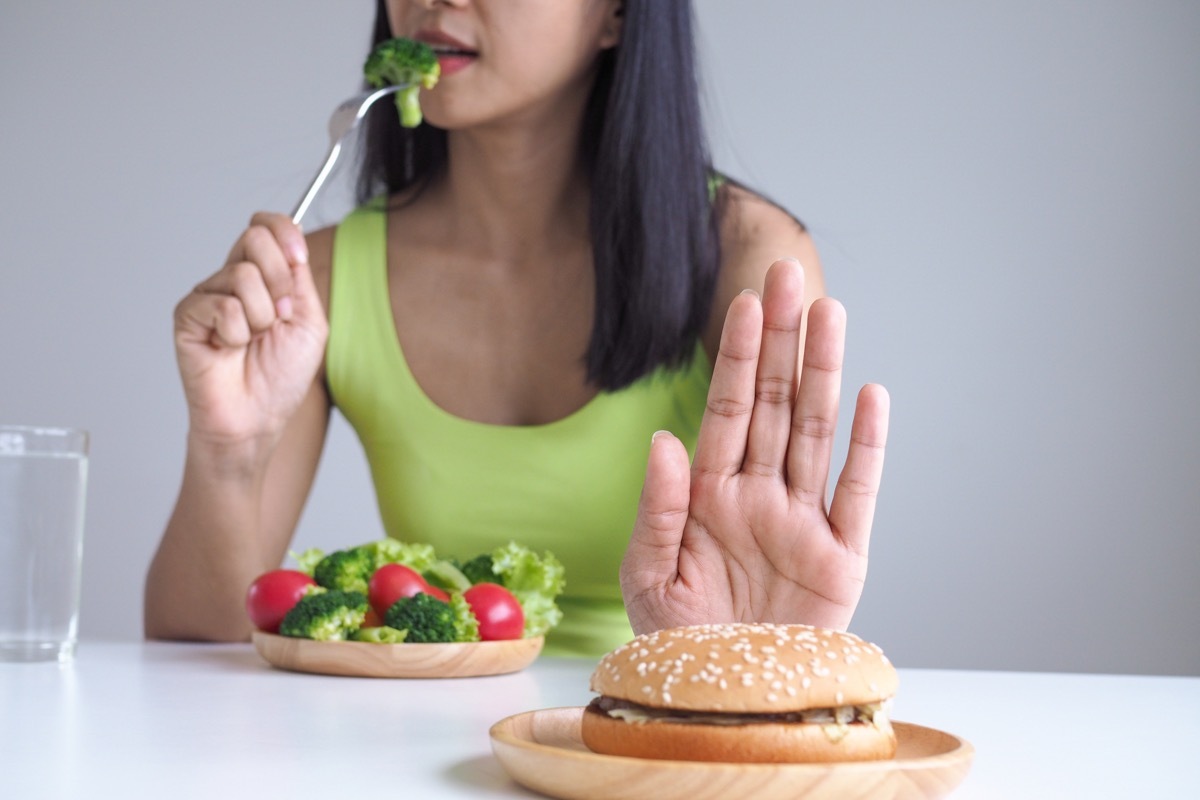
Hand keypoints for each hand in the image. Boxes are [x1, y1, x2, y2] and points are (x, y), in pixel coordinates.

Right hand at [173, 213, 327, 450]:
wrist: (257, 416)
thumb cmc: (282, 376)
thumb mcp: (310, 322)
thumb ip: (299, 279)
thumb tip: (289, 240)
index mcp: (264, 276)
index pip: (267, 226)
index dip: (284, 232)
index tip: (299, 258)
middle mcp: (233, 279)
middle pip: (254, 239)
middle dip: (279, 282)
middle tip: (278, 318)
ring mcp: (208, 295)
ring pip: (242, 276)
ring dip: (260, 317)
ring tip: (252, 342)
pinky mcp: (187, 315)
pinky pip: (222, 306)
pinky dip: (237, 333)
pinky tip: (229, 349)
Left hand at [621, 258, 889, 634]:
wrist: (726, 703)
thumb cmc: (678, 643)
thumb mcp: (649, 577)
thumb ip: (658, 508)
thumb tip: (665, 439)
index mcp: (710, 495)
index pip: (728, 411)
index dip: (738, 357)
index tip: (745, 302)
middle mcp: (759, 496)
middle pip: (776, 405)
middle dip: (782, 341)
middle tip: (788, 274)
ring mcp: (803, 522)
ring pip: (817, 433)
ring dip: (824, 373)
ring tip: (830, 313)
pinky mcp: (842, 558)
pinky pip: (858, 493)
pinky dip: (867, 447)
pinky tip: (869, 396)